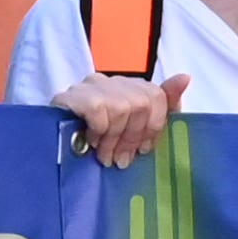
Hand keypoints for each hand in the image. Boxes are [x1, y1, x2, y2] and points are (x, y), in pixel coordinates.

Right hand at [58, 73, 184, 170]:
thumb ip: (164, 105)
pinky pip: (98, 110)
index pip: (156, 95)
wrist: (51, 145)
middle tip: (122, 160)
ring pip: (121, 108)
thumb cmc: (99, 141)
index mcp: (131, 87)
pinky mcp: (72, 95)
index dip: (153, 126)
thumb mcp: (136, 130)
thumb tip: (186, 77)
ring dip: (114, 139)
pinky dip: (98, 131)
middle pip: (141, 103)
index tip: (144, 150)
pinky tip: (90, 142)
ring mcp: (91, 85)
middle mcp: (112, 81)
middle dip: (133, 137)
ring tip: (105, 157)